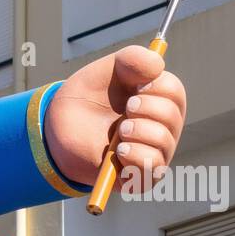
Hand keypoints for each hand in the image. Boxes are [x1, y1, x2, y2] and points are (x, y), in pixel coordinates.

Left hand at [43, 45, 185, 191]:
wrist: (60, 126)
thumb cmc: (89, 97)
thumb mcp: (107, 69)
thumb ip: (132, 59)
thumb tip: (157, 63)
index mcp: (158, 99)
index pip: (174, 91)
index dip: (155, 86)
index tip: (134, 87)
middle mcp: (162, 127)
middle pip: (172, 115)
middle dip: (146, 107)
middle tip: (125, 109)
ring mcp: (153, 152)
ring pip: (163, 141)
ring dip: (139, 130)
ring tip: (120, 131)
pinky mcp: (141, 176)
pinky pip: (152, 168)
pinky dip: (137, 155)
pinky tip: (120, 151)